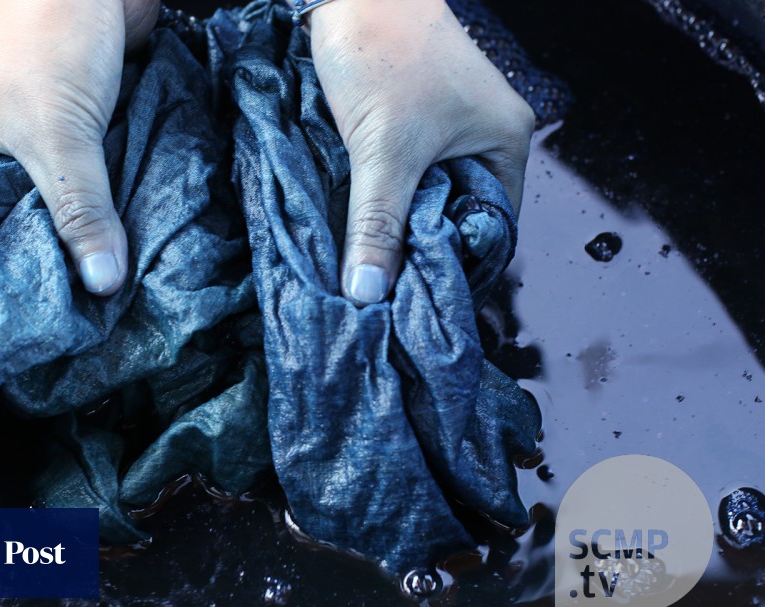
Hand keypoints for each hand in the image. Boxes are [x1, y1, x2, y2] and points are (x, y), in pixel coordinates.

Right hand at [0, 0, 158, 294]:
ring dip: (97, 222)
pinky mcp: (87, 126)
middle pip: (31, 219)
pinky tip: (136, 230)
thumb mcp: (60, 137)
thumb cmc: (51, 36)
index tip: (46, 311)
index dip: (13, 268)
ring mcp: (44, 137)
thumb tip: (102, 280)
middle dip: (63, 249)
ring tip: (117, 276)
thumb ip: (82, 208)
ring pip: (71, 198)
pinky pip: (101, 174)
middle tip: (90, 303)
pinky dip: (118, 193)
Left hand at [308, 0, 534, 304]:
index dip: (456, 269)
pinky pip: (402, 179)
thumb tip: (370, 292)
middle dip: (421, 253)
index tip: (417, 303)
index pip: (491, 231)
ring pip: (425, 201)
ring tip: (367, 267)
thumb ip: (377, 222)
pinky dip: (380, 201)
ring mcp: (447, 133)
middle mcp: (483, 143)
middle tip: (384, 294)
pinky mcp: (410, 126)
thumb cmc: (383, 49)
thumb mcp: (383, 149)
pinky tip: (357, 226)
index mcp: (505, 146)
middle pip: (457, 220)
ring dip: (396, 228)